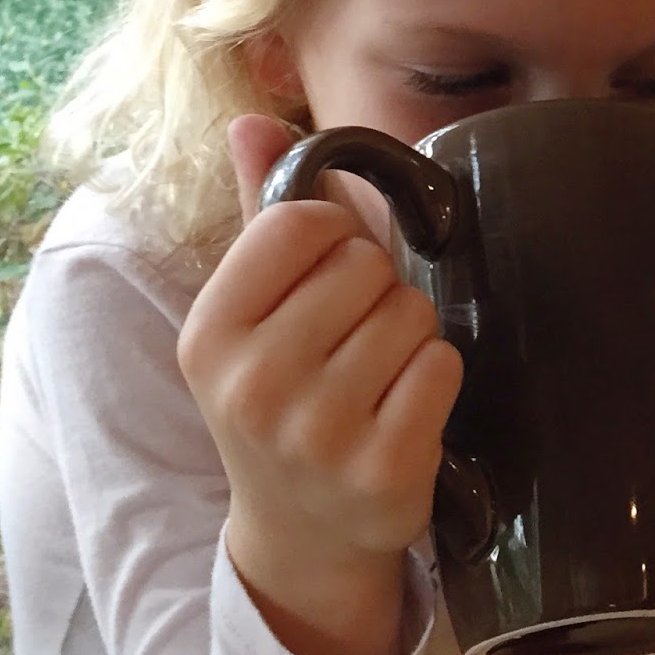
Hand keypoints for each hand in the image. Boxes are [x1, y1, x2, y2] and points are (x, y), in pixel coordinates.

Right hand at [178, 113, 463, 654]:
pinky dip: (437, 379)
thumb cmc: (282, 396)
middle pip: (368, 267)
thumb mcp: (251, 313)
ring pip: (413, 313)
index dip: (335, 239)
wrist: (302, 534)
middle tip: (352, 345)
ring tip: (375, 381)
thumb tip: (253, 121)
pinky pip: (443, 365)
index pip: (302, 224)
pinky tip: (402, 412)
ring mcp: (318, 433)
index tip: (324, 281)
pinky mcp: (385, 469)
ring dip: (410, 337)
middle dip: (377, 293)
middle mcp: (253, 384)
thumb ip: (259, 212)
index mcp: (210, 331)